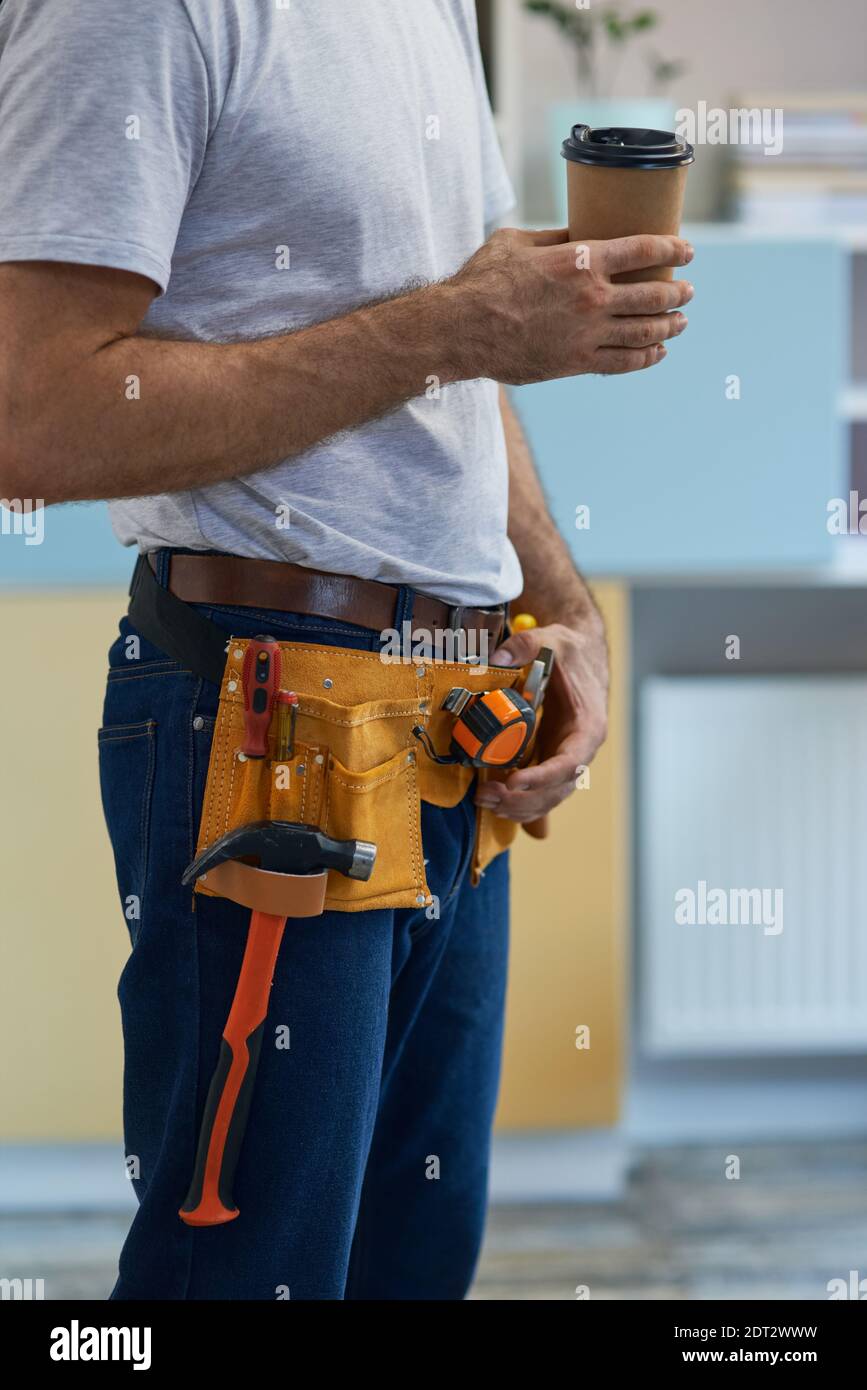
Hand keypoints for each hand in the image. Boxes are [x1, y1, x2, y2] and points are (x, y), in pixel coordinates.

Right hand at [448, 227, 693, 385]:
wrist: (462, 328)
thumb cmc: (483, 280)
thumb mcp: (518, 242)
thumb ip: (554, 239)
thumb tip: (576, 234)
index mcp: (584, 260)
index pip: (645, 250)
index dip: (673, 249)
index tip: (687, 252)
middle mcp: (594, 297)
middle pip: (654, 294)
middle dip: (678, 292)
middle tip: (688, 291)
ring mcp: (589, 334)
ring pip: (646, 331)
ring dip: (670, 325)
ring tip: (680, 321)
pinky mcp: (577, 363)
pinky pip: (624, 362)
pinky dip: (647, 357)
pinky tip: (659, 352)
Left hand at [474, 618, 608, 823]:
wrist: (581, 655)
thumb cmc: (570, 652)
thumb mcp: (551, 640)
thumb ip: (525, 646)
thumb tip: (497, 656)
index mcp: (588, 726)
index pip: (569, 763)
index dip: (542, 777)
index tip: (514, 781)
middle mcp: (581, 749)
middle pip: (557, 789)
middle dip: (522, 799)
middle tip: (487, 796)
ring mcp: (567, 758)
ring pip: (549, 797)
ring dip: (518, 806)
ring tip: (485, 801)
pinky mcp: (552, 760)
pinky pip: (540, 792)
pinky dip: (520, 802)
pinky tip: (496, 802)